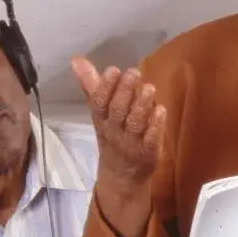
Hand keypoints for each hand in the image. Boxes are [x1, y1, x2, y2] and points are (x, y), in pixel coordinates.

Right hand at [70, 56, 165, 189]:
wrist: (121, 176)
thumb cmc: (111, 135)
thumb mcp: (99, 113)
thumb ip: (91, 85)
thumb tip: (76, 60)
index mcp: (101, 120)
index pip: (99, 103)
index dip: (105, 87)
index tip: (113, 69)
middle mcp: (114, 131)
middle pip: (117, 111)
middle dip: (124, 91)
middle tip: (133, 72)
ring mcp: (131, 143)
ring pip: (134, 124)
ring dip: (141, 105)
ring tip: (149, 87)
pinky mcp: (148, 152)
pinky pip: (151, 139)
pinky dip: (155, 125)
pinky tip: (161, 110)